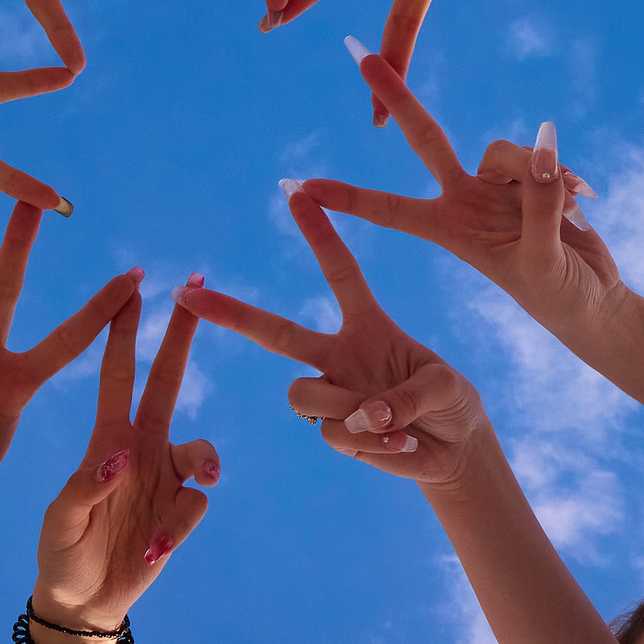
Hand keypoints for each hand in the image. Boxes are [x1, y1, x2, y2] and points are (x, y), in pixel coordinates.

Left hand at [29, 289, 221, 632]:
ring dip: (205, 461)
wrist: (83, 600)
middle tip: (196, 297)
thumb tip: (120, 459)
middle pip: (167, 386)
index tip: (135, 290)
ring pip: (201, 450)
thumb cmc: (63, 552)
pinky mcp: (181, 514)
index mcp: (106, 440)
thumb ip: (86, 488)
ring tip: (203, 482)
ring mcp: (165, 481)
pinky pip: (196, 506)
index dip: (124, 334)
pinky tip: (152, 549)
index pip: (118, 376)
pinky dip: (177, 527)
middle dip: (179, 342)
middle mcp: (141, 450)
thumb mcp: (62, 520)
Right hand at [177, 195, 490, 489]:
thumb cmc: (453, 403)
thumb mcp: (444, 387)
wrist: (457, 451)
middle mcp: (339, 356)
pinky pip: (331, 433)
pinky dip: (371, 442)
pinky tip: (400, 445)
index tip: (295, 191)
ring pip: (303, 393)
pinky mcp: (334, 433)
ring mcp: (333, 395)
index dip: (319, 233)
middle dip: (230, 312)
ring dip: (347, 409)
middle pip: (275, 331)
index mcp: (368, 325)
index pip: (339, 273)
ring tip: (394, 426)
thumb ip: (405, 397)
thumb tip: (364, 417)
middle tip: (186, 294)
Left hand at [299, 47, 621, 334]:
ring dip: (538, 171)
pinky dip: (564, 174)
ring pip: (505, 147)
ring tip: (568, 211)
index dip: (345, 197)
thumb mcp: (543, 259)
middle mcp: (466, 200)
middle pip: (426, 137)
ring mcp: (498, 187)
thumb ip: (540, 202)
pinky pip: (544, 154)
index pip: (388, 209)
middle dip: (397, 96)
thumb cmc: (558, 297)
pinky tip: (585, 202)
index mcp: (450, 229)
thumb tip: (541, 144)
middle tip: (361, 54)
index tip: (299, 184)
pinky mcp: (533, 179)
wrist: (592, 302)